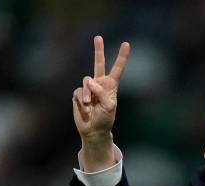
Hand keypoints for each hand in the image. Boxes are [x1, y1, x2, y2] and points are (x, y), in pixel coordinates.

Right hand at [72, 36, 129, 170]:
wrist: (93, 130)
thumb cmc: (105, 119)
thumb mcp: (110, 107)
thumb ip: (102, 92)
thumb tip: (89, 81)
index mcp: (111, 86)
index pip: (117, 69)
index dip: (122, 57)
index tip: (126, 44)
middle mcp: (100, 84)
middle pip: (99, 63)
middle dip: (98, 50)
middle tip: (98, 37)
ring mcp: (88, 88)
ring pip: (86, 82)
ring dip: (88, 95)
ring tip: (91, 106)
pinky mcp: (79, 94)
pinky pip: (79, 92)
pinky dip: (82, 100)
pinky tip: (85, 108)